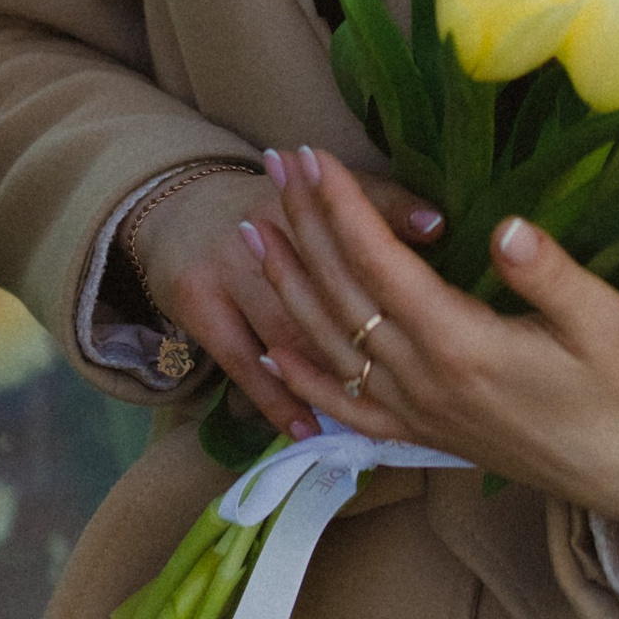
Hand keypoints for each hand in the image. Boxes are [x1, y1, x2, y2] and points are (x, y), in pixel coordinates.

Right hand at [125, 155, 445, 440]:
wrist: (180, 209)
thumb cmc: (272, 208)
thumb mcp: (320, 191)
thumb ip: (382, 204)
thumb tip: (437, 226)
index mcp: (300, 191)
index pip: (353, 207)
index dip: (394, 220)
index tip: (438, 236)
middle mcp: (261, 222)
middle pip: (321, 274)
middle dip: (368, 319)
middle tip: (419, 354)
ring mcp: (227, 267)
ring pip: (287, 326)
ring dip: (329, 369)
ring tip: (378, 408)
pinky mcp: (200, 304)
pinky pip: (242, 363)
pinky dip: (277, 397)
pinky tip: (306, 428)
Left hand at [250, 143, 618, 531]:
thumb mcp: (607, 322)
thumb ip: (550, 276)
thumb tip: (504, 226)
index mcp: (464, 347)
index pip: (381, 265)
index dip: (342, 208)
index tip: (313, 157)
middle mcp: (424, 382)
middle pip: (342, 295)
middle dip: (303, 225)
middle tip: (274, 164)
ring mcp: (417, 414)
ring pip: (328, 346)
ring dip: (287, 284)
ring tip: (256, 229)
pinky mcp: (423, 436)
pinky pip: (342, 407)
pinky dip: (298, 376)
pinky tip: (268, 350)